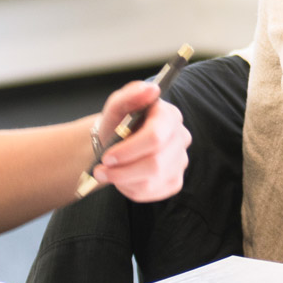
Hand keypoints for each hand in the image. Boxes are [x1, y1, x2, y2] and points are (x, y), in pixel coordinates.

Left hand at [92, 80, 191, 200]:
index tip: (107, 157)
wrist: (115, 144)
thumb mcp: (117, 105)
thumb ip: (131, 94)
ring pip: (152, 181)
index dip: (129, 150)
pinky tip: (124, 179)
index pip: (156, 137)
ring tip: (109, 174)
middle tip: (101, 170)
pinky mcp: (175, 181)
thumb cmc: (118, 123)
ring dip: (123, 180)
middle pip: (155, 163)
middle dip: (123, 170)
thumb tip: (151, 88)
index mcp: (169, 115)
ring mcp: (180, 161)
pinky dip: (131, 190)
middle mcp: (181, 137)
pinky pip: (152, 193)